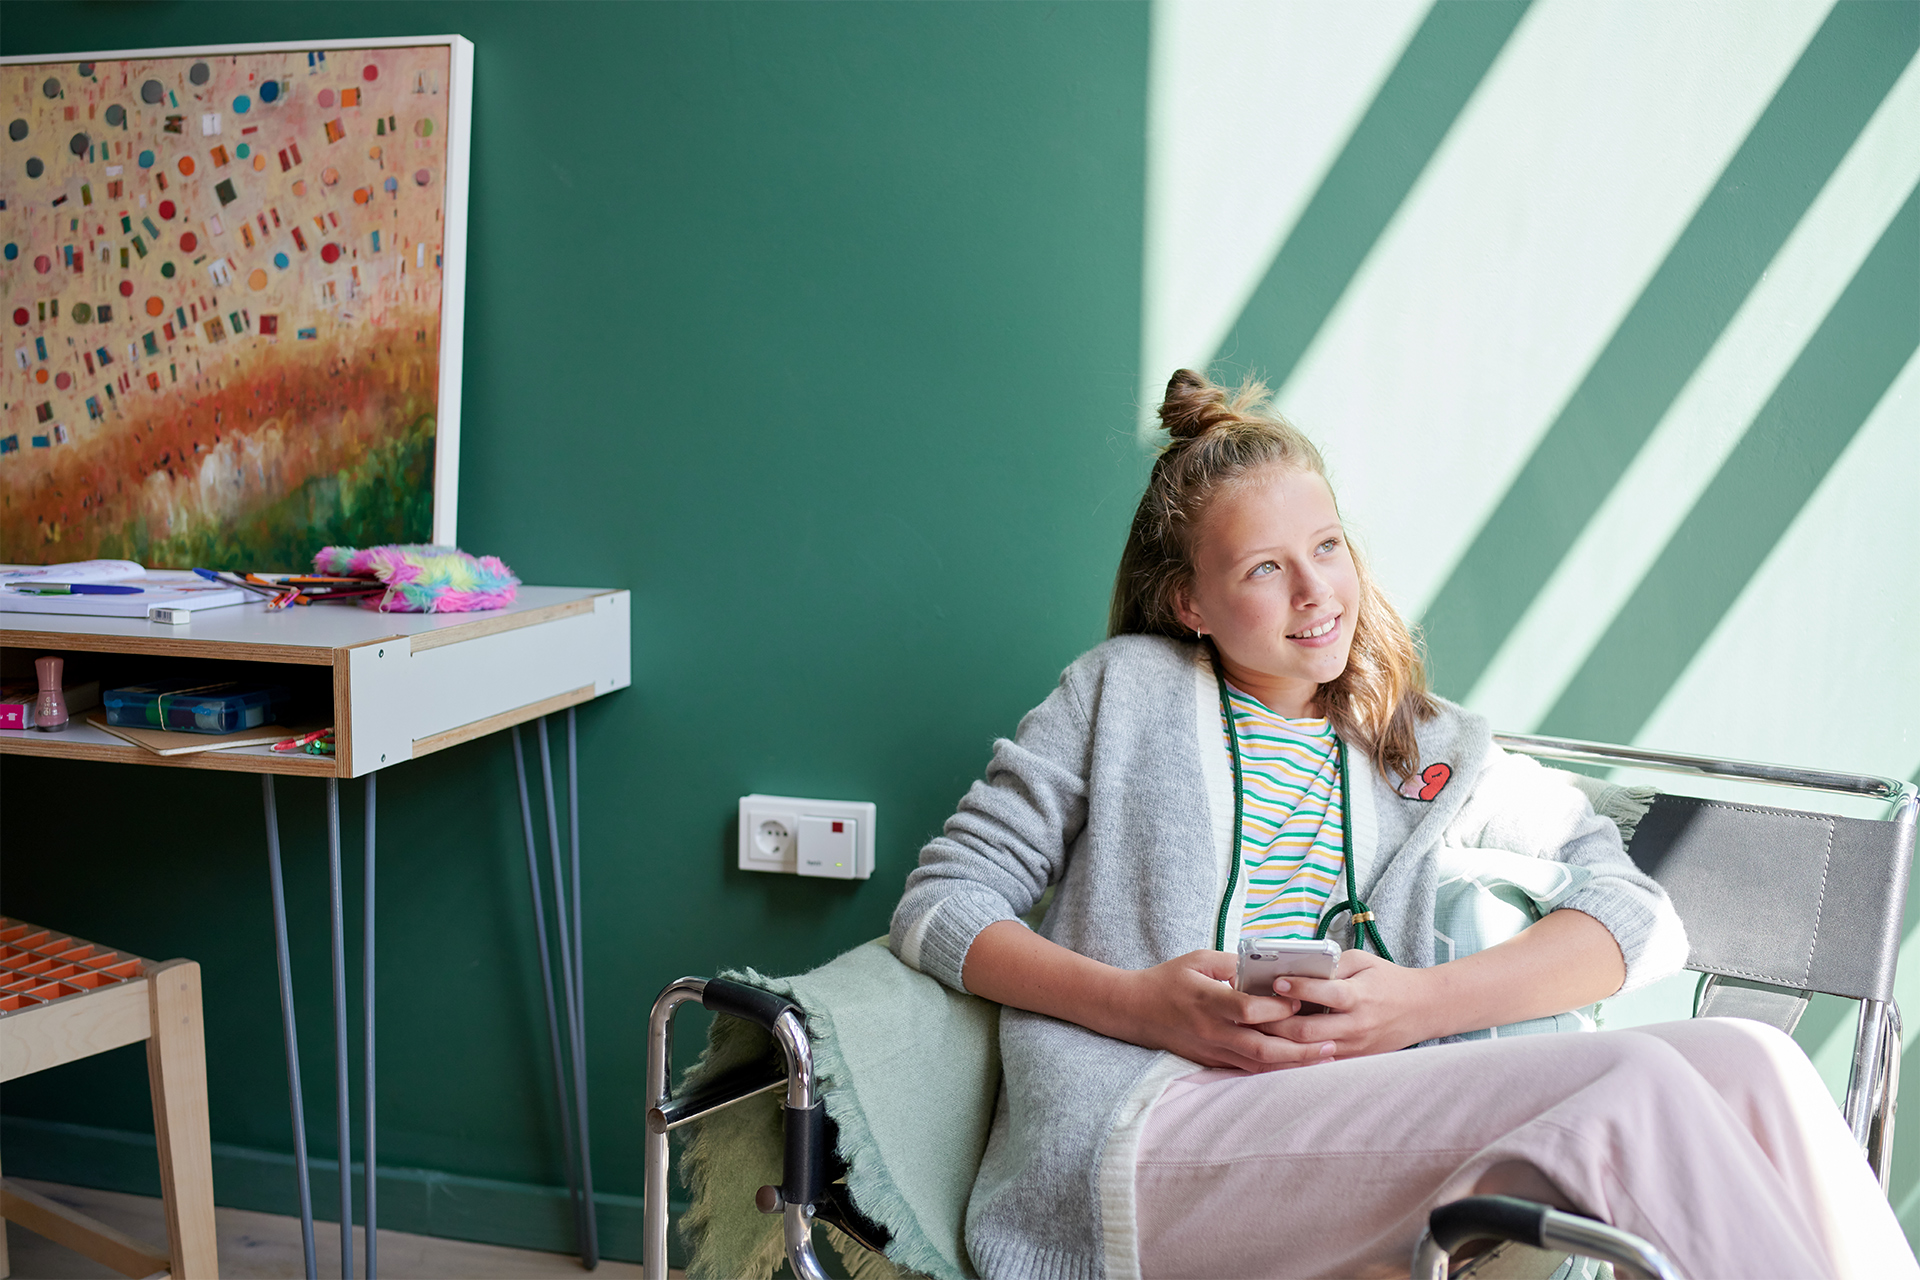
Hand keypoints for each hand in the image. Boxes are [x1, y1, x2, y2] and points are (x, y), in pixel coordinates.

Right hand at [1106, 950, 1335, 1072]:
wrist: (1134, 1010)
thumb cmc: (1167, 980)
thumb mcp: (1198, 959)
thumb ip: (1233, 964)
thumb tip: (1267, 968)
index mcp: (1208, 1001)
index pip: (1249, 1010)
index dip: (1278, 1008)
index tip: (1301, 1001)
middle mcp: (1212, 1031)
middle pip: (1261, 1047)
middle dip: (1299, 1049)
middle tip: (1331, 1045)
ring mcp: (1211, 1050)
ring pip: (1257, 1064)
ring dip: (1293, 1064)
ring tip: (1325, 1058)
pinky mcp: (1211, 1061)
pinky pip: (1246, 1069)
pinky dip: (1273, 1068)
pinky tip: (1296, 1064)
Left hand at [1272, 950, 1437, 1058]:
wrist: (1423, 1009)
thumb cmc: (1388, 980)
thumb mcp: (1362, 961)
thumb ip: (1331, 964)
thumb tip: (1295, 965)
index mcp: (1359, 996)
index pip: (1324, 994)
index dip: (1297, 988)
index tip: (1275, 981)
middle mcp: (1356, 1025)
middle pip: (1307, 1031)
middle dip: (1275, 1023)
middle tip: (1252, 1012)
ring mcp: (1355, 1046)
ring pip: (1309, 1051)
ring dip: (1280, 1042)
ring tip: (1256, 1030)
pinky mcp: (1354, 1059)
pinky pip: (1319, 1060)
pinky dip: (1296, 1054)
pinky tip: (1276, 1045)